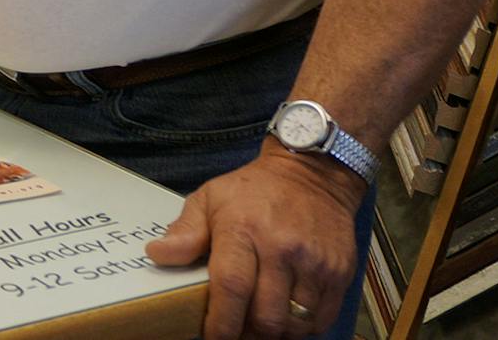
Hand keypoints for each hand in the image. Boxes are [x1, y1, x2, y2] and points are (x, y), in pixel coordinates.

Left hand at [145, 147, 362, 338]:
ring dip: (274, 333)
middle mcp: (282, 248)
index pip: (232, 287)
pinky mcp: (339, 273)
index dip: (221, 322)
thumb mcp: (210, 199)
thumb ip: (185, 231)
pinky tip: (286, 316)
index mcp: (243, 229)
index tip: (213, 337)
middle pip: (266, 316)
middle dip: (247, 335)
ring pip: (294, 323)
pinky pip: (322, 319)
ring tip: (258, 324)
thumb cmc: (254, 191)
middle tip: (236, 332)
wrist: (312, 175)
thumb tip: (157, 254)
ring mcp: (315, 263)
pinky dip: (302, 328)